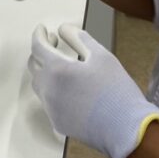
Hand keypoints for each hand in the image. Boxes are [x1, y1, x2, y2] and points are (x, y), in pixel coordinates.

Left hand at [29, 23, 158, 157]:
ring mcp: (51, 109)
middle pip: (34, 66)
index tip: (41, 28)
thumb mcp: (101, 56)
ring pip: (39, 85)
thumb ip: (79, 38)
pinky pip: (48, 101)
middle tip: (54, 43)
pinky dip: (52, 89)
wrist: (125, 129)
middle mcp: (48, 89)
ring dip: (45, 71)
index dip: (38, 35)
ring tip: (62, 65)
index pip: (38, 47)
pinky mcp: (57, 123)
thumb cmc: (116, 89)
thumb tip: (62, 29)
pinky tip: (69, 88)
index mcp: (57, 69)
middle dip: (41, 51)